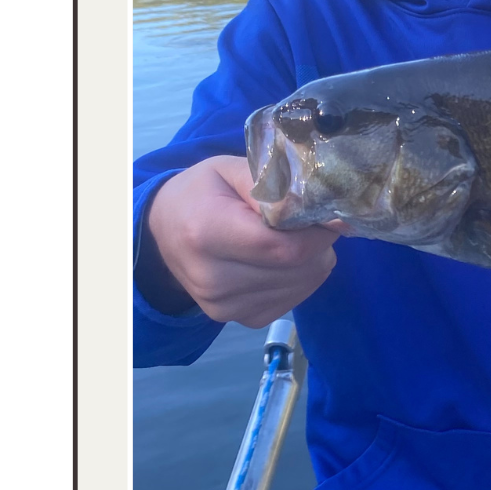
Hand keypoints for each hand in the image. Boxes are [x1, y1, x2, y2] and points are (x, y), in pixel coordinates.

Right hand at [142, 156, 343, 327]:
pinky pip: (296, 298)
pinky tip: (279, 260)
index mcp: (207, 234)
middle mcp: (214, 279)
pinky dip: (301, 276)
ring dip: (312, 259)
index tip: (322, 212)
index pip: (287, 247)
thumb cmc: (203, 193)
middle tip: (306, 222)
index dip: (317, 230)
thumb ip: (277, 185)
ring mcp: (227, 306)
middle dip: (318, 242)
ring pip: (305, 283)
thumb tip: (325, 209)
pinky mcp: (244, 320)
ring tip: (288, 238)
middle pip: (299, 268)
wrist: (165, 232)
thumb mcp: (232, 169)